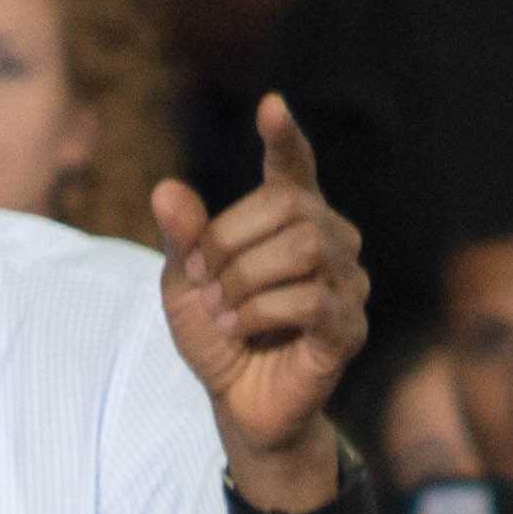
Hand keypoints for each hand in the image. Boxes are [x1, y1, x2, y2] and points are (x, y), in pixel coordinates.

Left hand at [152, 97, 368, 490]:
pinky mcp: (348, 327)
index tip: (270, 108)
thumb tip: (164, 189)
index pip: (295, 171)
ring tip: (221, 313)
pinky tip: (240, 330)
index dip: (286, 139)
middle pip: (288, 209)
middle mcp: (330, 242)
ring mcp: (347, 283)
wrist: (238, 405)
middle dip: (230, 243)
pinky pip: (312, 300)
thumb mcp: (185, 287)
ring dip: (244, 282)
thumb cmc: (218, 337)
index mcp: (292, 223)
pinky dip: (261, 314)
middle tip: (203, 284)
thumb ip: (181, 239)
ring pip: (303, 249)